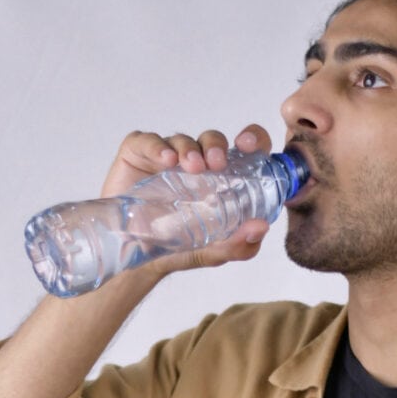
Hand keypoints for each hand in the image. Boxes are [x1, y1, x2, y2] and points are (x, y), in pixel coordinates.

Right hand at [101, 125, 276, 278]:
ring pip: (183, 140)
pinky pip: (148, 142)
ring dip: (190, 149)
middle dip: (217, 146)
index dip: (253, 138)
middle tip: (217, 164)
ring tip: (191, 166)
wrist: (135, 259)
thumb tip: (261, 227)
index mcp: (223, 177)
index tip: (251, 146)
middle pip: (212, 140)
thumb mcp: (214, 252)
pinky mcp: (138, 154)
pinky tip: (165, 160)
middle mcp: (197, 162)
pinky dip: (158, 147)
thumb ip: (240, 245)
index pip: (245, 148)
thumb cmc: (179, 248)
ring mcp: (166, 156)